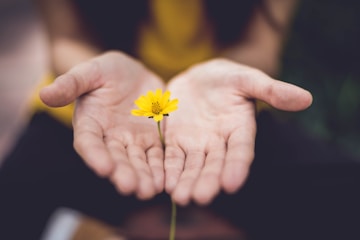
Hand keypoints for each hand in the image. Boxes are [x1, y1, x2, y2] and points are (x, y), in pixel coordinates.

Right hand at [40, 51, 164, 198]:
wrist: (132, 74)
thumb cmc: (106, 71)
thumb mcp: (90, 72)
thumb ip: (71, 83)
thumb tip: (44, 94)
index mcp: (90, 123)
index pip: (89, 142)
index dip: (95, 155)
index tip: (104, 168)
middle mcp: (110, 138)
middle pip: (115, 158)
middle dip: (123, 173)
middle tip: (131, 187)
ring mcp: (132, 141)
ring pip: (137, 162)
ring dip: (143, 176)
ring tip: (149, 190)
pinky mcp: (152, 139)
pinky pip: (156, 156)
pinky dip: (160, 168)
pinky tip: (166, 180)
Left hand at [164, 59, 311, 204]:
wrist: (199, 78)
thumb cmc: (227, 78)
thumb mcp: (248, 79)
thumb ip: (272, 90)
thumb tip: (306, 98)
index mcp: (240, 129)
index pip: (241, 151)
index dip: (237, 166)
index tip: (232, 183)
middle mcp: (219, 142)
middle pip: (214, 165)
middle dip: (208, 181)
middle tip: (200, 197)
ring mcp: (197, 144)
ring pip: (192, 166)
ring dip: (186, 181)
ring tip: (180, 197)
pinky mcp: (176, 141)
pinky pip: (172, 157)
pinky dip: (169, 170)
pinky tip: (164, 183)